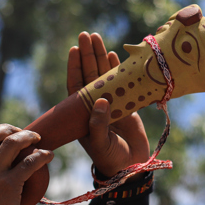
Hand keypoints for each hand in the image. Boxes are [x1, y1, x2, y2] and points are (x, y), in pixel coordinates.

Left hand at [67, 32, 149, 176]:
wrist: (130, 168)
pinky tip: (115, 55)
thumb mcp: (100, 143)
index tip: (73, 50)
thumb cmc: (110, 159)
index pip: (75, 86)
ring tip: (98, 38)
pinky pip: (122, 83)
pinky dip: (119, 70)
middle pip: (89, 75)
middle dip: (88, 55)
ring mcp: (111, 104)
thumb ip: (98, 124)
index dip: (75, 67)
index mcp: (82, 114)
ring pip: (104, 76)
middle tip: (87, 35)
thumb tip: (101, 100)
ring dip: (101, 57)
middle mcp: (94, 106)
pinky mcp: (127, 106)